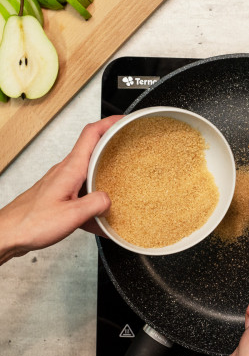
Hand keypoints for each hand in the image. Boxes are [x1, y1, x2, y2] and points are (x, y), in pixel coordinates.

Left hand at [0, 115, 122, 262]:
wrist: (7, 234)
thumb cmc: (31, 223)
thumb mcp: (71, 215)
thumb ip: (96, 204)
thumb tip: (109, 199)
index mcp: (70, 169)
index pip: (91, 134)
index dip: (109, 123)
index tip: (124, 121)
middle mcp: (66, 171)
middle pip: (93, 150)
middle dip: (113, 146)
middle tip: (130, 149)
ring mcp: (62, 182)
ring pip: (89, 172)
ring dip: (106, 177)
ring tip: (120, 187)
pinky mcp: (60, 195)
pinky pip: (82, 192)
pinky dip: (94, 202)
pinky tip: (99, 220)